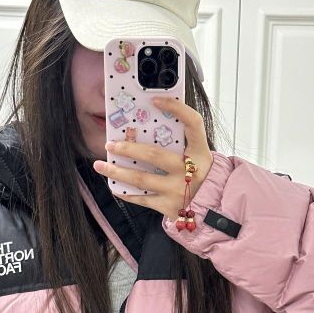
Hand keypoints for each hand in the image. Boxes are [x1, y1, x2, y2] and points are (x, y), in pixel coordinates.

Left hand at [92, 95, 213, 218]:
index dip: (176, 108)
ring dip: (117, 171)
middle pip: (154, 154)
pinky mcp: (169, 207)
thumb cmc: (201, 178)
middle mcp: (190, 171)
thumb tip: (148, 128)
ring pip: (141, 179)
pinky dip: (126, 192)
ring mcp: (178, 190)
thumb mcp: (199, 158)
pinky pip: (142, 199)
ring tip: (100, 165)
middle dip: (128, 148)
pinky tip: (115, 186)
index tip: (156, 100)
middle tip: (110, 144)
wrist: (213, 211)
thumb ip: (182, 144)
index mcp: (200, 152)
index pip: (193, 123)